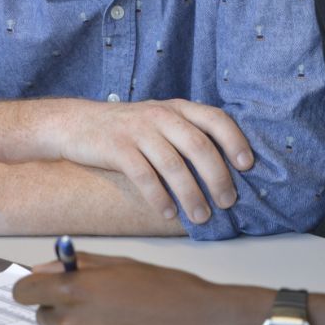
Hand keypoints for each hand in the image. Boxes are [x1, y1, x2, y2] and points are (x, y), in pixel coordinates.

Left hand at [12, 253, 259, 324]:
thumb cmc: (167, 288)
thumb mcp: (123, 264)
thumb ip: (80, 265)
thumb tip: (46, 267)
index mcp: (74, 292)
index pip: (24, 292)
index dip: (33, 288)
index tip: (45, 287)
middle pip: (44, 316)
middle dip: (61, 307)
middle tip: (96, 301)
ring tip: (119, 322)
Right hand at [54, 98, 253, 225]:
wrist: (78, 122)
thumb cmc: (128, 127)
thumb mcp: (160, 119)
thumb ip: (187, 133)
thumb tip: (225, 166)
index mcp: (177, 107)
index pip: (215, 118)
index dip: (234, 140)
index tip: (247, 165)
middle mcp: (161, 115)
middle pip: (198, 146)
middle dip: (217, 176)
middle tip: (228, 202)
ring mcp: (138, 130)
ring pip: (173, 165)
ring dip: (191, 194)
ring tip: (202, 216)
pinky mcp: (117, 148)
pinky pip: (144, 176)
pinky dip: (159, 198)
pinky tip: (168, 213)